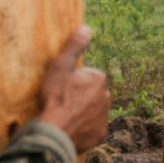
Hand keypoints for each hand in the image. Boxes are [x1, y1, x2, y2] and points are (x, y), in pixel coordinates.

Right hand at [39, 26, 110, 152]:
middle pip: (91, 93)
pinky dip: (83, 127)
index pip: (87, 76)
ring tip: (64, 115)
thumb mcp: (61, 66)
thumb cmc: (56, 97)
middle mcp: (107, 97)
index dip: (72, 81)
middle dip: (80, 96)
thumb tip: (86, 28)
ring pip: (92, 110)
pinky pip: (91, 128)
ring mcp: (104, 117)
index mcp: (99, 79)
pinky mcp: (100, 134)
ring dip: (82, 111)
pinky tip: (70, 127)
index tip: (61, 87)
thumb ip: (74, 46)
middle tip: (62, 101)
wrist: (56, 131)